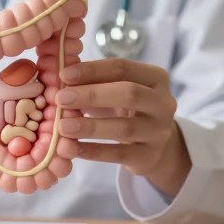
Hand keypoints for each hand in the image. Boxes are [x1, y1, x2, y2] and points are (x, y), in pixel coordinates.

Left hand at [56, 58, 190, 197]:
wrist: (151, 143)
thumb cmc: (125, 108)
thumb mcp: (113, 89)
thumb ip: (92, 80)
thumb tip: (60, 74)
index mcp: (155, 78)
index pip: (122, 68)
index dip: (92, 70)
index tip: (64, 75)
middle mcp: (163, 103)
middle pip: (129, 94)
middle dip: (92, 95)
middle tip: (61, 98)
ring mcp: (159, 131)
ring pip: (125, 128)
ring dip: (91, 127)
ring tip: (63, 126)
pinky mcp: (149, 156)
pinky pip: (119, 155)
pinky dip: (94, 151)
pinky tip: (73, 148)